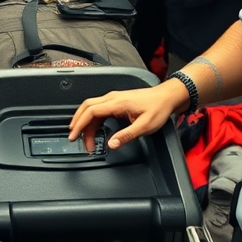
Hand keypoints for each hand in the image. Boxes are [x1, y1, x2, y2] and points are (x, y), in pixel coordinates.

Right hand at [68, 79, 188, 151]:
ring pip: (92, 108)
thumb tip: (112, 144)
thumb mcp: (145, 126)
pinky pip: (99, 109)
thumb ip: (127, 135)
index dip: (80, 123)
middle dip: (77, 122)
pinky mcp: (117, 101)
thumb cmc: (158, 108)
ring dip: (86, 123)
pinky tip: (94, 130)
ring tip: (86, 140)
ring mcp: (114, 98)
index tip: (74, 135)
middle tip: (74, 138)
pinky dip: (93, 120)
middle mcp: (113, 98)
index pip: (91, 111)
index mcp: (117, 102)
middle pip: (87, 107)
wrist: (167, 97)